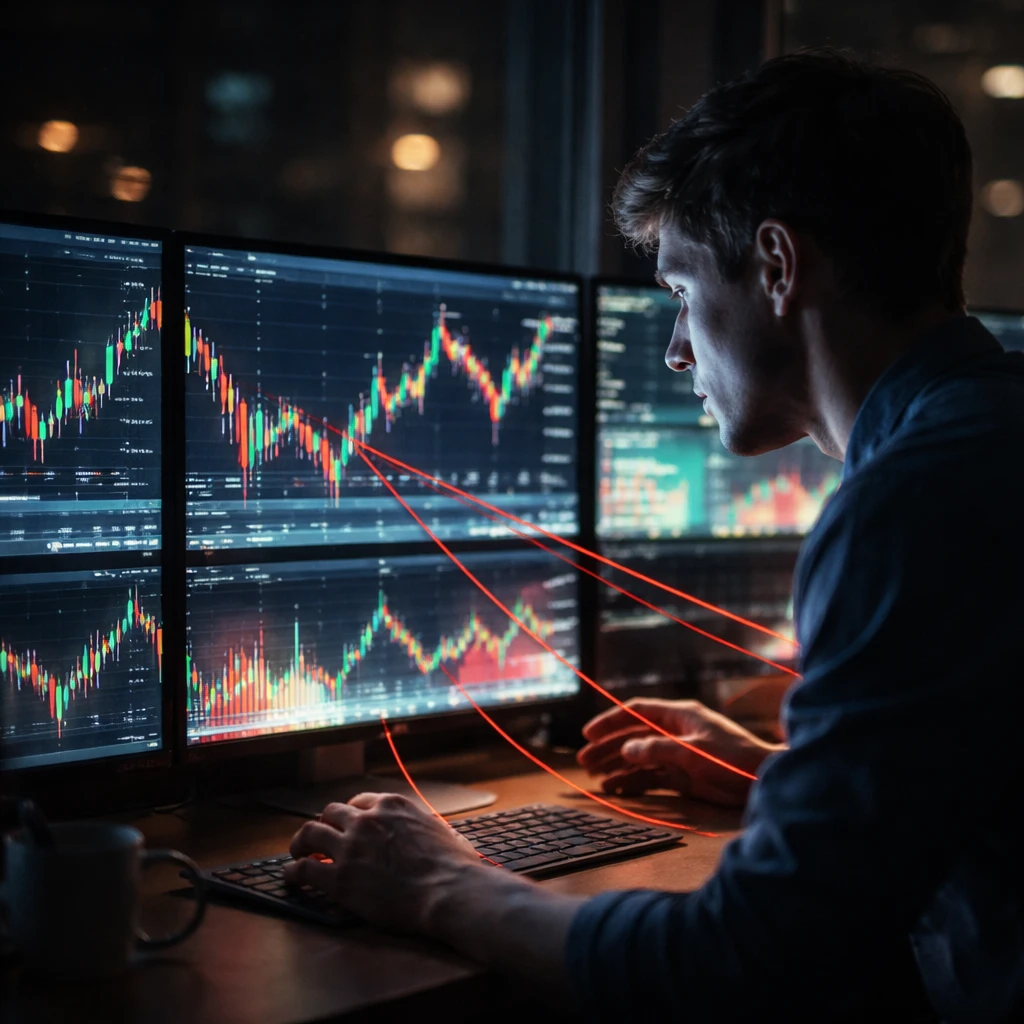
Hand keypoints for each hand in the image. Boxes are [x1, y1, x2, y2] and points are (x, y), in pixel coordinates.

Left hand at [282, 792, 501, 933]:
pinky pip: (303, 869)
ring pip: (310, 833)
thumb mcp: (441, 829)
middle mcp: (366, 820)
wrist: (449, 889)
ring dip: (300, 842)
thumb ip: (425, 826)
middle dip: (324, 824)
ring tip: (296, 852)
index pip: (359, 801)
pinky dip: (293, 872)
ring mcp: (350, 847)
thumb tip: (436, 834)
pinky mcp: (339, 878)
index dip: (350, 815)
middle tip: (318, 838)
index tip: (347, 825)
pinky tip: (291, 878)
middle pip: (331, 812)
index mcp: (391, 804)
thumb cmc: (454, 865)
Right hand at [577, 698, 784, 806]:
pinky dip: (633, 782)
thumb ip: (657, 749)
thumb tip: (626, 749)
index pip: (636, 712)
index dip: (610, 721)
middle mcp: (675, 732)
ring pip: (639, 758)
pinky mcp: (684, 776)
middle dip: (608, 747)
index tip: (588, 734)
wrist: (764, 781)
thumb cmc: (733, 759)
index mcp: (679, 716)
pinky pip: (651, 777)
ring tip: (595, 777)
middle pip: (633, 735)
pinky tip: (617, 789)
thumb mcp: (693, 751)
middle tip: (584, 760)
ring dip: (617, 766)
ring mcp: (678, 755)